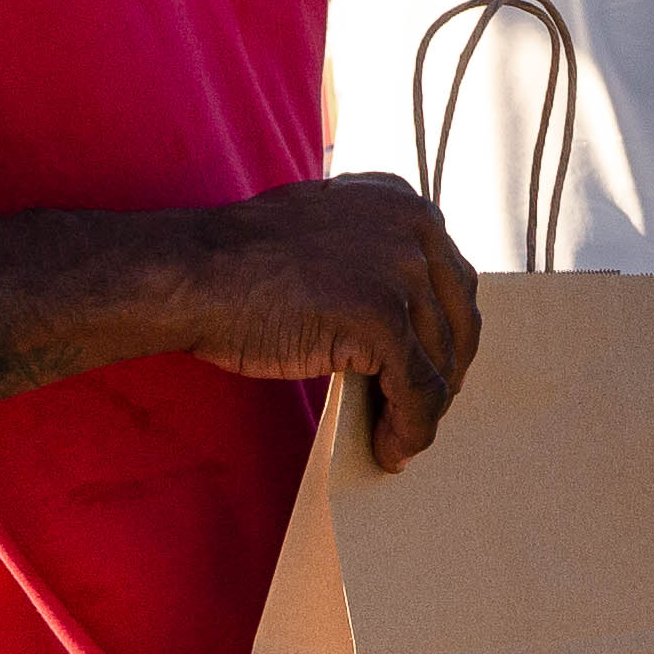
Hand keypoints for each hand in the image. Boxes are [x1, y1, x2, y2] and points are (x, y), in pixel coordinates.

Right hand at [188, 175, 482, 470]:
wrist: (193, 275)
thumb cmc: (242, 263)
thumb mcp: (326, 230)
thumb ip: (373, 251)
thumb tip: (411, 315)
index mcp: (404, 202)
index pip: (453, 280)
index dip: (446, 335)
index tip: (433, 370)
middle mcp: (414, 227)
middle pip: (460, 320)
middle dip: (446, 373)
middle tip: (422, 411)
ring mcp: (401, 271)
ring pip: (439, 362)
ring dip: (424, 412)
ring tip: (398, 440)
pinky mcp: (383, 318)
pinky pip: (416, 391)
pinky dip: (411, 430)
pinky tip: (390, 451)